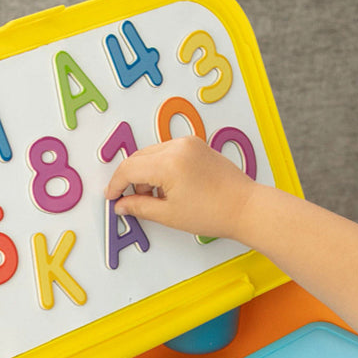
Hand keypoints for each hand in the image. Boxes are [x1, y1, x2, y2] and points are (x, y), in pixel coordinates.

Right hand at [103, 137, 258, 241]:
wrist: (245, 207)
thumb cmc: (214, 213)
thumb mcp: (169, 215)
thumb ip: (139, 207)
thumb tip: (121, 205)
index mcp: (168, 163)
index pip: (129, 169)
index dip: (116, 184)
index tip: (112, 197)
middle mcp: (177, 146)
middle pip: (138, 158)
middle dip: (131, 180)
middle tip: (133, 201)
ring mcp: (188, 143)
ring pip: (152, 154)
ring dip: (146, 174)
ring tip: (157, 198)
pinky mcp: (196, 145)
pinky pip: (167, 151)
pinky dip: (160, 167)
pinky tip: (169, 187)